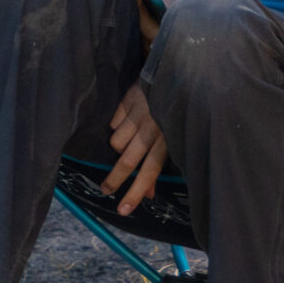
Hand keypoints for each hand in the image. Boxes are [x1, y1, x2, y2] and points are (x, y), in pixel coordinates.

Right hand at [102, 82, 166, 215]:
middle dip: (115, 179)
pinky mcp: (128, 98)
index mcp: (167, 138)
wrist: (176, 73)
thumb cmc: (178, 112)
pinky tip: (128, 120)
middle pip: (128, 159)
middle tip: (105, 190)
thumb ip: (159, 165)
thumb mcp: (175, 138)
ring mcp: (138, 112)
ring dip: (120, 146)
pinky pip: (114, 121)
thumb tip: (148, 194)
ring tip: (128, 141)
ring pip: (116, 141)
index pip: (150, 170)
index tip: (124, 209)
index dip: (136, 191)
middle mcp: (152, 127)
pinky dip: (119, 125)